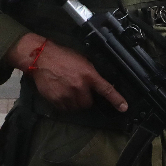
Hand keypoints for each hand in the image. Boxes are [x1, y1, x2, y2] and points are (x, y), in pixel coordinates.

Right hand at [6, 34, 127, 111]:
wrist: (41, 58)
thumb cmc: (62, 56)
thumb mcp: (81, 61)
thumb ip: (90, 74)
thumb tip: (97, 84)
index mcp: (88, 74)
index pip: (106, 89)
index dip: (116, 100)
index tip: (124, 108)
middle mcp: (79, 86)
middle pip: (88, 103)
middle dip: (85, 98)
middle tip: (77, 90)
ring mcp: (67, 94)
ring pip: (77, 107)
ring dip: (74, 102)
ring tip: (67, 91)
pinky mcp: (57, 100)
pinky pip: (65, 109)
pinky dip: (64, 104)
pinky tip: (60, 93)